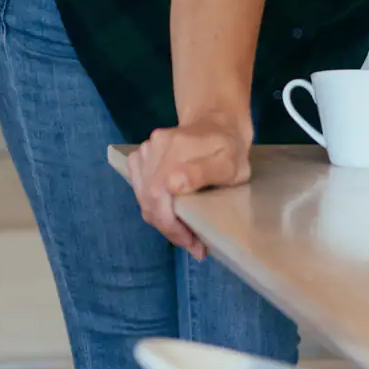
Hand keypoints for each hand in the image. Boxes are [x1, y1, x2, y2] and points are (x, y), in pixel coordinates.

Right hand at [124, 115, 252, 259]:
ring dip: (161, 219)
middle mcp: (156, 146)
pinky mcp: (142, 153)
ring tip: (185, 232)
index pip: (159, 197)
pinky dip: (153, 205)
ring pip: (142, 196)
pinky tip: (171, 211)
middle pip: (148, 199)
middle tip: (194, 244)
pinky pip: (139, 187)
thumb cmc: (230, 149)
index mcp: (177, 147)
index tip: (195, 245)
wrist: (217, 122)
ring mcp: (146, 148)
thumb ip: (203, 173)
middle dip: (169, 228)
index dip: (172, 227)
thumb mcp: (229, 164)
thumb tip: (172, 184)